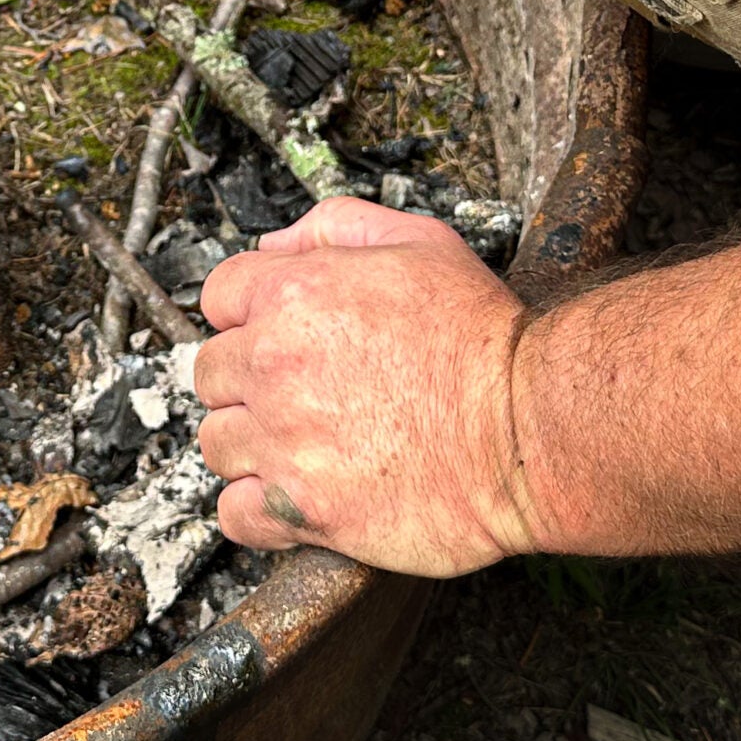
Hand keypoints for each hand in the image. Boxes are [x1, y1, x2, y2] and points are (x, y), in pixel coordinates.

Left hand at [194, 196, 542, 575]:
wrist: (529, 426)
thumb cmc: (483, 336)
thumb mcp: (418, 241)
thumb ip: (335, 226)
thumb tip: (274, 243)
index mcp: (291, 294)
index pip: (218, 297)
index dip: (249, 316)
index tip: (279, 338)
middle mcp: (274, 364)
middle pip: (211, 374)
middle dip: (248, 382)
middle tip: (301, 394)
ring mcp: (284, 439)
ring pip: (217, 444)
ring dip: (250, 445)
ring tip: (303, 446)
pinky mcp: (303, 508)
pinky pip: (236, 514)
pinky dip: (257, 510)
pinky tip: (294, 495)